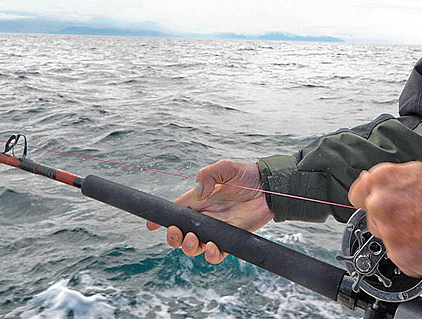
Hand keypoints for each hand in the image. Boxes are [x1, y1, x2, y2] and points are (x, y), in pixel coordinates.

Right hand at [146, 160, 273, 263]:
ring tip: (195, 239)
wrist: (271, 187)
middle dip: (173, 237)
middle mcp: (205, 216)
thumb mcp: (225, 167)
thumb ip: (208, 174)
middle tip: (177, 232)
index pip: (175, 211)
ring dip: (189, 247)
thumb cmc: (247, 175)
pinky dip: (212, 255)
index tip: (150, 225)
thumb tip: (198, 193)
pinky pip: (217, 254)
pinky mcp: (232, 239)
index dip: (161, 219)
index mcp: (198, 199)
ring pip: (195, 247)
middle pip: (180, 234)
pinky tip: (212, 247)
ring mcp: (217, 229)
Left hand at [348, 161, 421, 275]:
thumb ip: (388, 180)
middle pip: (373, 218)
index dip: (369, 200)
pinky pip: (400, 256)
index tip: (377, 205)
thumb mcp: (415, 170)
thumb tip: (370, 182)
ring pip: (386, 238)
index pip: (357, 195)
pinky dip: (412, 254)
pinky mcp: (398, 255)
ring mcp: (387, 231)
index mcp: (381, 180)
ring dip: (400, 237)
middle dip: (389, 219)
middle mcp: (379, 204)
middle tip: (413, 217)